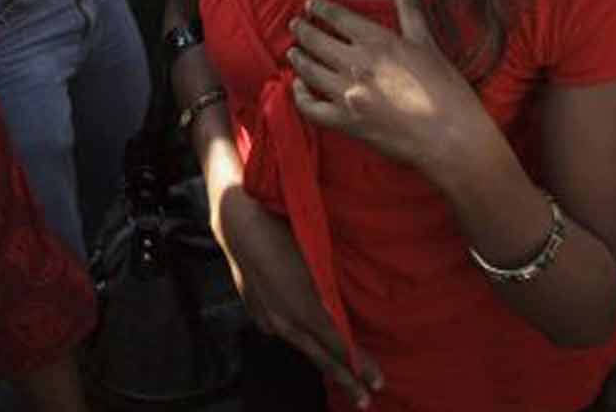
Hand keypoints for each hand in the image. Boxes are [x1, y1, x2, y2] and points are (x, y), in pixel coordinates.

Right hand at [212, 186, 382, 405]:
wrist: (237, 221)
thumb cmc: (283, 231)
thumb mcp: (316, 260)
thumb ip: (331, 293)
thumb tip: (346, 318)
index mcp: (303, 309)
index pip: (338, 346)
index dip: (359, 366)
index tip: (378, 382)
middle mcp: (285, 321)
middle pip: (320, 357)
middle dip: (345, 379)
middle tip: (365, 401)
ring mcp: (268, 318)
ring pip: (302, 346)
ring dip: (324, 361)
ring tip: (342, 377)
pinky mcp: (257, 311)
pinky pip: (285, 332)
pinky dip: (302, 341)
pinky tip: (308, 342)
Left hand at [289, 0, 493, 180]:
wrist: (452, 138)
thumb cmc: (446, 89)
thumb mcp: (427, 42)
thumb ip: (410, 6)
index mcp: (376, 40)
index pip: (336, 16)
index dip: (319, 8)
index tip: (310, 5)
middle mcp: (356, 64)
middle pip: (316, 40)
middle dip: (302, 30)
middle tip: (295, 25)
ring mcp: (348, 94)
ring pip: (309, 71)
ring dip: (298, 59)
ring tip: (294, 52)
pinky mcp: (346, 123)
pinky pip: (310, 108)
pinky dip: (299, 96)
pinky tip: (298, 88)